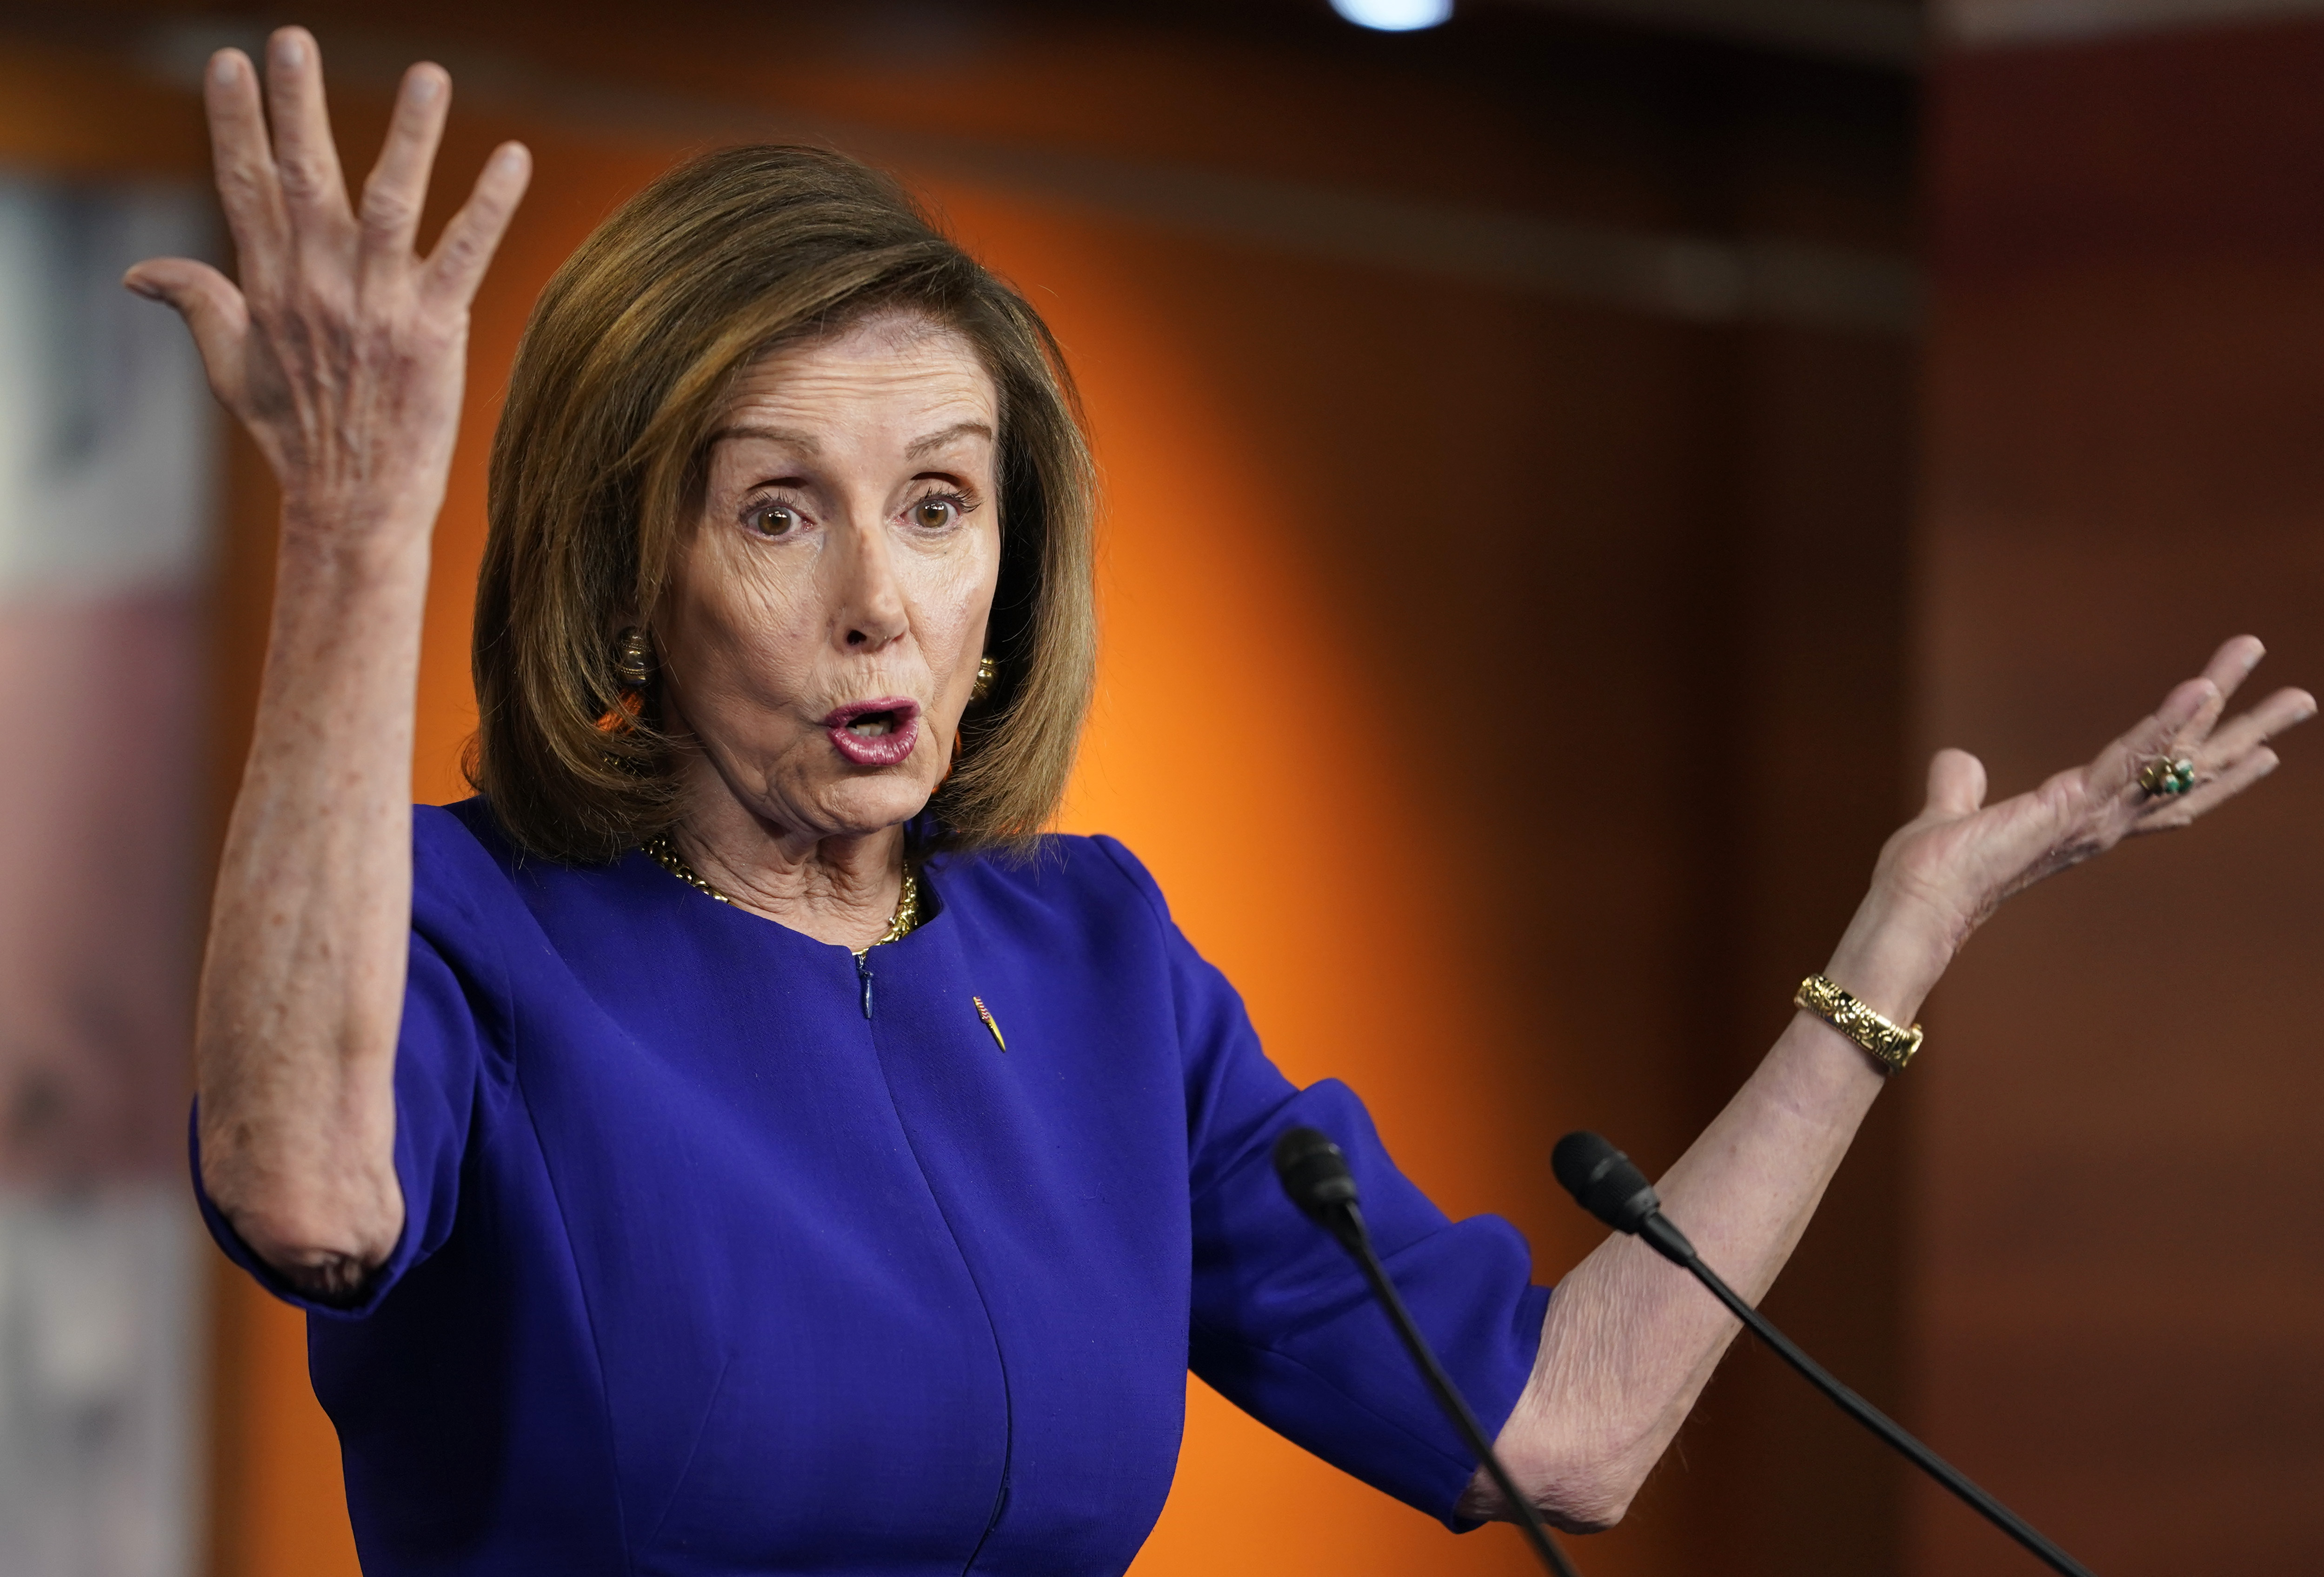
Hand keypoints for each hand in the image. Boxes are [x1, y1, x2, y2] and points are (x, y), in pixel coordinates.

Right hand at [123, 29, 529, 532]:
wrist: (353, 504)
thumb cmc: (297, 437)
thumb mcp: (232, 371)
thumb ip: (196, 306)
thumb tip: (138, 272)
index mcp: (269, 289)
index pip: (245, 187)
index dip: (236, 122)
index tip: (229, 62)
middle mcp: (318, 288)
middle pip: (306, 179)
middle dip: (298, 106)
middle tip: (292, 38)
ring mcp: (377, 309)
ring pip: (393, 204)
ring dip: (411, 136)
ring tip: (428, 74)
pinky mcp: (433, 333)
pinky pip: (465, 256)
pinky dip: (490, 206)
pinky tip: (514, 158)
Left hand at [1834, 635, 2314, 1008]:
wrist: (1913, 905)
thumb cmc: (1930, 873)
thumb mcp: (1952, 813)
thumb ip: (1961, 785)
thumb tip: (1959, 760)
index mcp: (2082, 818)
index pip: (2158, 782)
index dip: (2204, 760)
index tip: (2252, 741)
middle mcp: (2103, 822)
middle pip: (2193, 770)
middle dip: (2246, 731)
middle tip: (2301, 698)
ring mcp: (2096, 816)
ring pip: (2182, 758)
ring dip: (2233, 717)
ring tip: (2292, 691)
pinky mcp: (2074, 805)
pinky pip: (2132, 757)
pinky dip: (2167, 722)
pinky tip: (2201, 688)